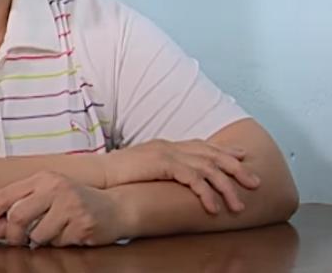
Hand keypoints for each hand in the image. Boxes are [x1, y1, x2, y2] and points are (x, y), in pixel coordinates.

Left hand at [0, 172, 128, 246]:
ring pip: (37, 234)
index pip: (5, 195)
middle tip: (17, 241)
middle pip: (17, 216)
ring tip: (53, 232)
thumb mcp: (46, 198)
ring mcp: (71, 205)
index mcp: (42, 178)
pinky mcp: (83, 223)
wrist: (116, 207)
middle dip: (12, 234)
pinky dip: (59, 243)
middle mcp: (55, 187)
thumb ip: (19, 208)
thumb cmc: (75, 202)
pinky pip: (59, 243)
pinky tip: (70, 233)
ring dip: (40, 241)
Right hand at [102, 139, 259, 213]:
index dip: (225, 151)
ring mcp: (167, 152)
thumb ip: (161, 168)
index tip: (243, 158)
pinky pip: (193, 178)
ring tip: (237, 205)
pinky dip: (206, 194)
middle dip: (237, 169)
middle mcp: (170, 145)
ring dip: (226, 188)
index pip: (202, 145)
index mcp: (166, 145)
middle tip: (255, 183)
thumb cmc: (117, 174)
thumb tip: (175, 177)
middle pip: (212, 154)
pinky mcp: (162, 163)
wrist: (98, 173)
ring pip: (208, 168)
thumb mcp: (143, 167)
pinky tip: (213, 207)